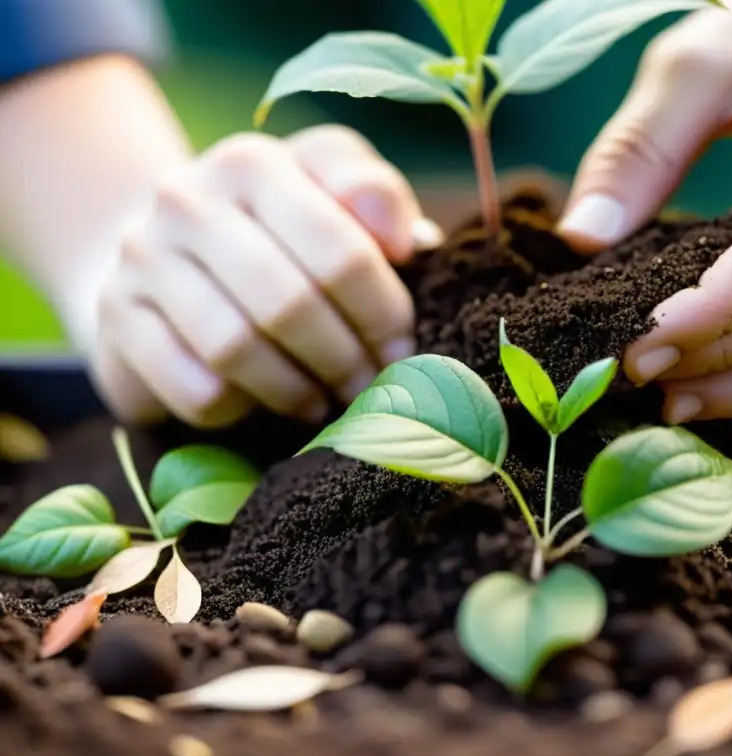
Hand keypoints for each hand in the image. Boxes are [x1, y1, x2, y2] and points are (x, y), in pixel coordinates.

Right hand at [87, 125, 441, 427]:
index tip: (403, 346)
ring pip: (236, 348)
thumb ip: (375, 198)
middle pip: (289, 303)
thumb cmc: (276, 231)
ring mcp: (142, 258)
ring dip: (296, 390)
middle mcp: (187, 198)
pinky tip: (261, 403)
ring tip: (324, 401)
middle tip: (370, 387)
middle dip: (344, 358)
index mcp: (254, 162)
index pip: (340, 250)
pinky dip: (240, 407)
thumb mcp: (328, 191)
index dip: (383, 313)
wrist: (163, 255)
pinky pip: (194, 386)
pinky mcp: (116, 320)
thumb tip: (406, 242)